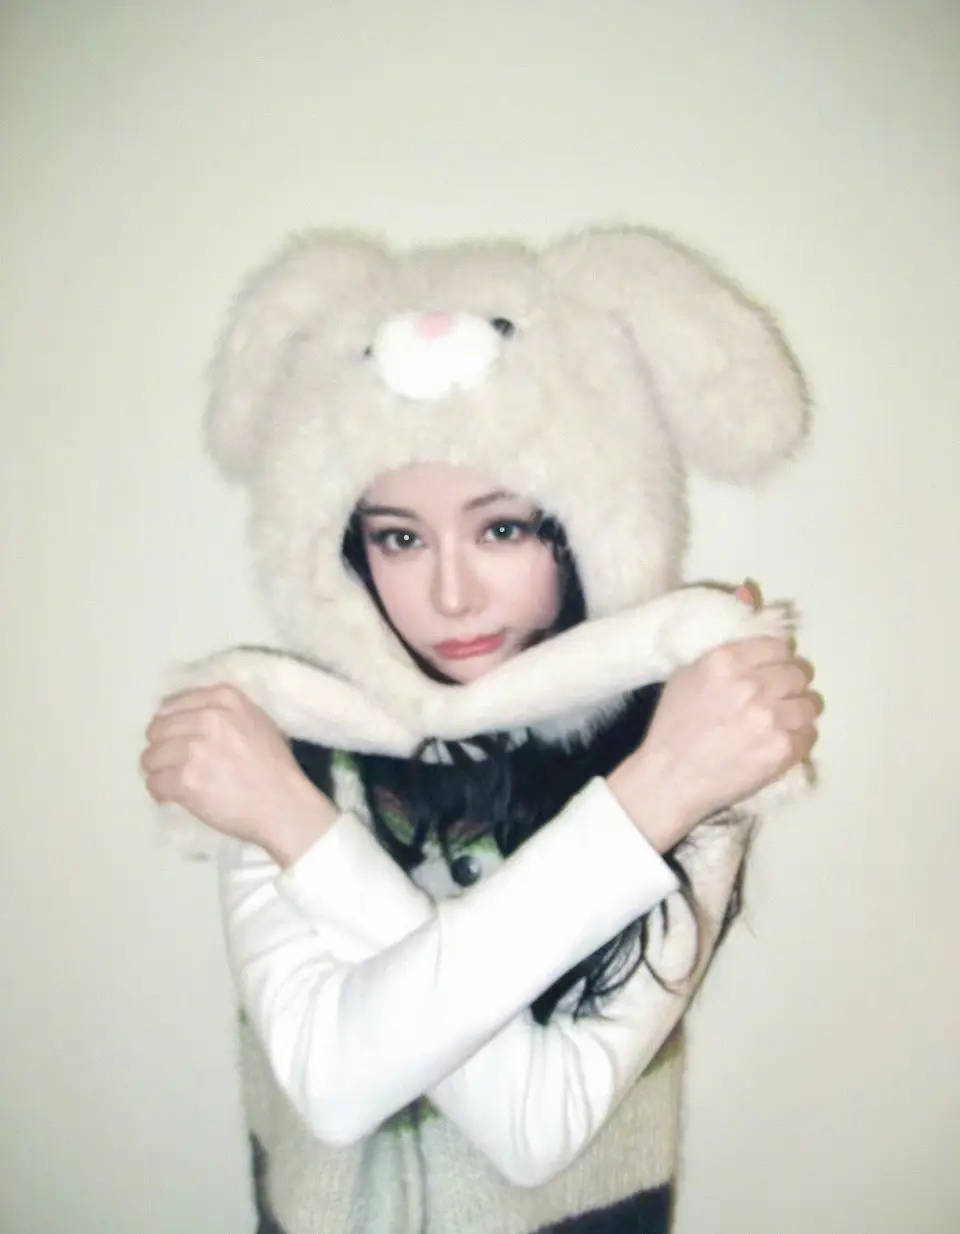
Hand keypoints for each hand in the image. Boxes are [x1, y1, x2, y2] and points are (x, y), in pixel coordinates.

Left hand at [141, 684, 337, 866]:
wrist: (284, 804)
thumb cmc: (274, 766)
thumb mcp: (257, 721)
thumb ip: (224, 712)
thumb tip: (182, 715)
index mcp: (225, 699)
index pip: (172, 704)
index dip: (170, 724)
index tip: (176, 740)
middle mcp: (208, 718)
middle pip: (157, 729)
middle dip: (161, 748)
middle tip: (174, 764)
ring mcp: (195, 749)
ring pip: (150, 757)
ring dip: (158, 771)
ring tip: (174, 781)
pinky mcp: (185, 780)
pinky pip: (154, 783)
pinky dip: (160, 793)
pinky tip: (173, 797)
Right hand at [608, 580, 820, 850]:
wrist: (669, 779)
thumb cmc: (674, 725)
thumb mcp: (688, 671)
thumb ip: (725, 635)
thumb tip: (750, 588)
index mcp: (726, 660)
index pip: (778, 647)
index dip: (775, 662)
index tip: (765, 676)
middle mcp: (751, 684)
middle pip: (799, 673)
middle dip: (789, 686)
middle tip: (772, 702)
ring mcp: (770, 718)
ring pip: (809, 704)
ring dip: (796, 713)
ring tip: (775, 724)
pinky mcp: (782, 749)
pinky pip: (809, 735)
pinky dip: (796, 739)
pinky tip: (774, 744)